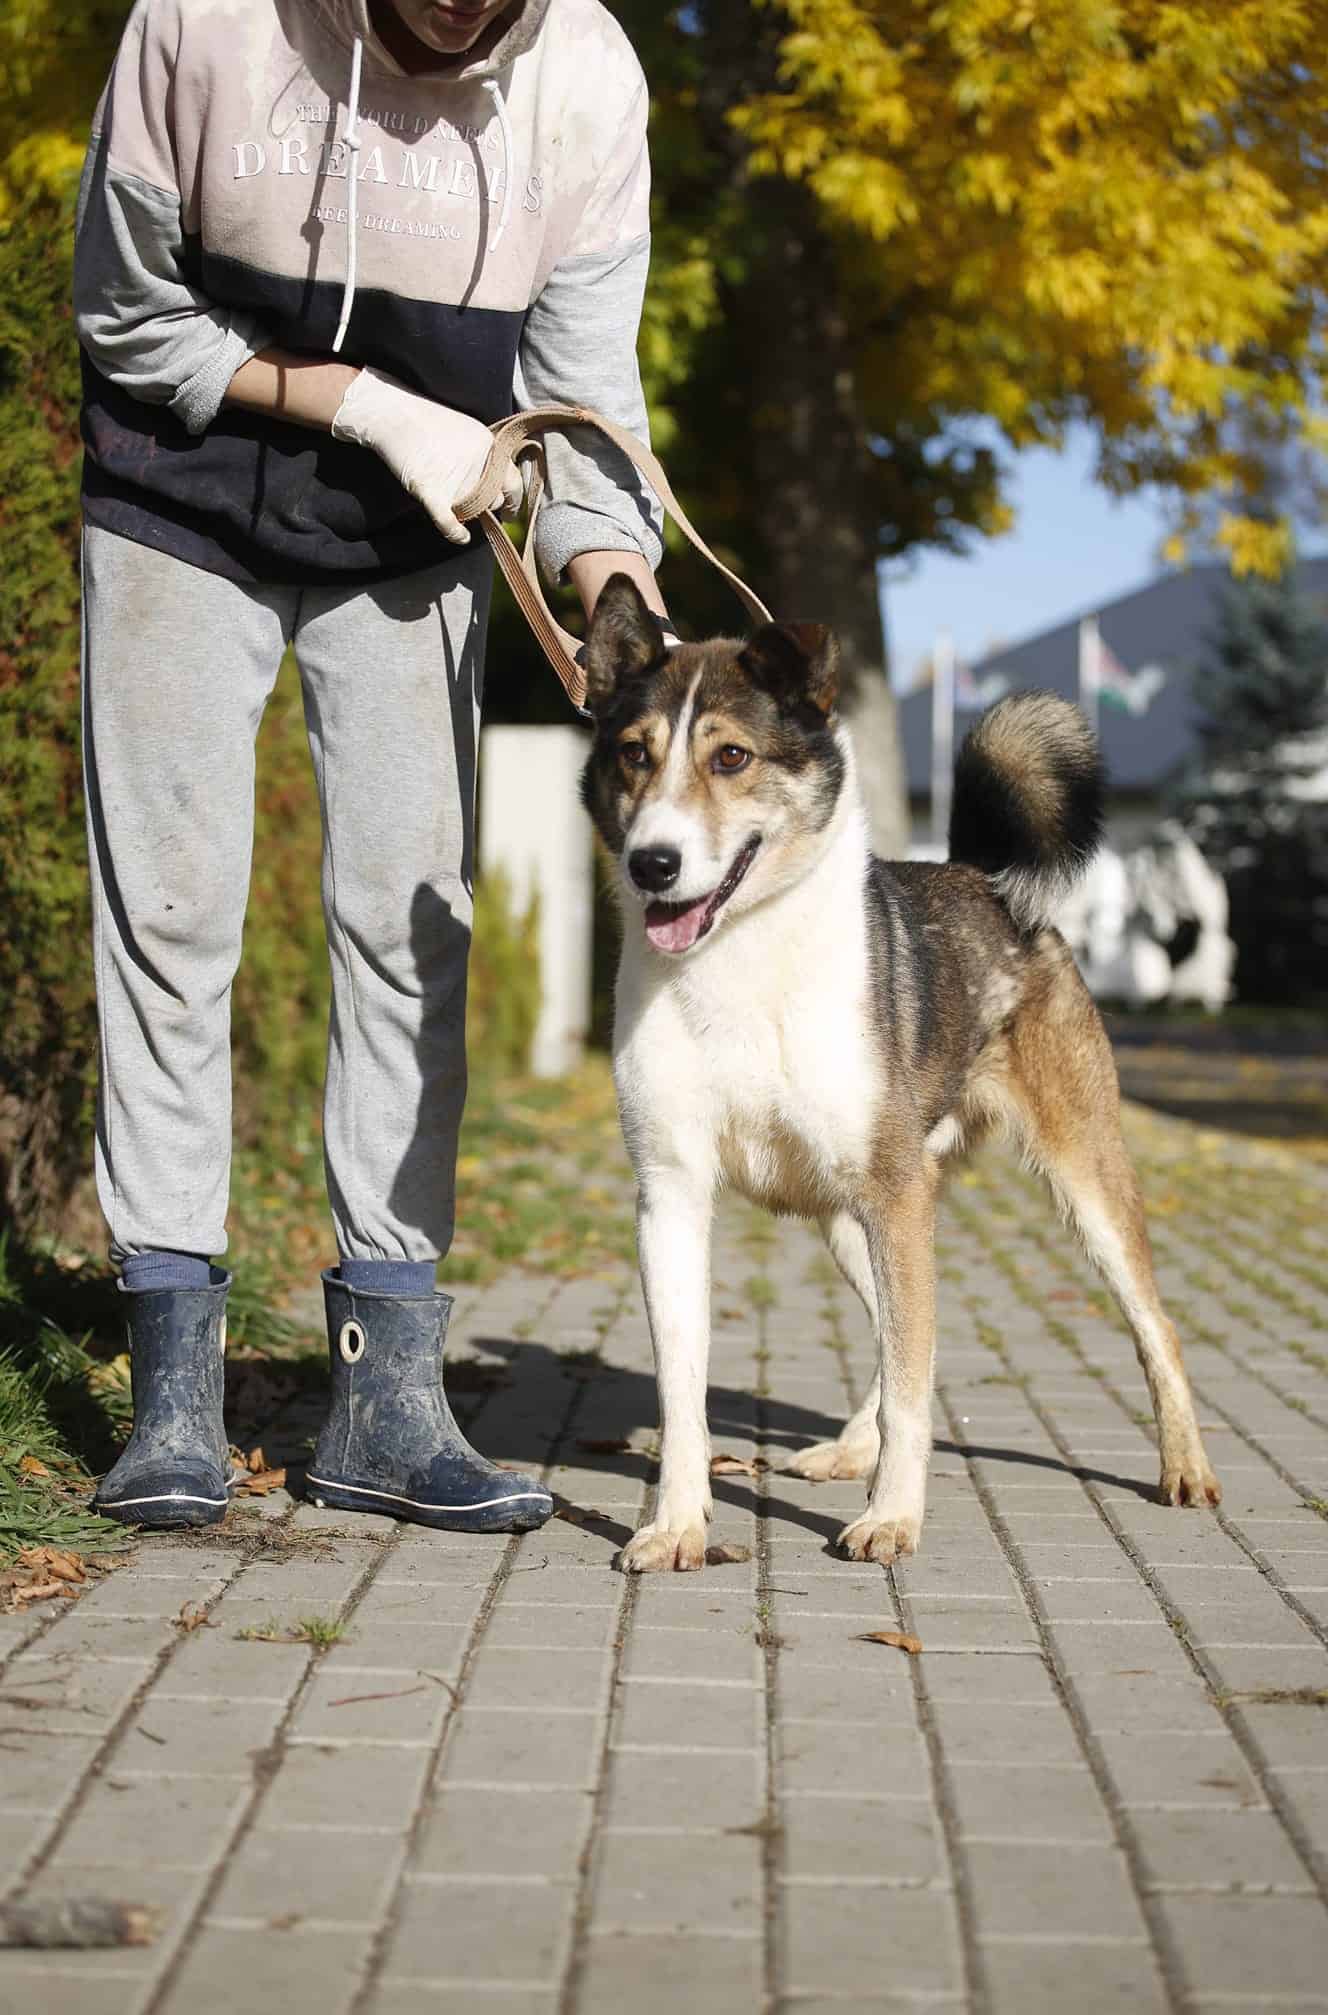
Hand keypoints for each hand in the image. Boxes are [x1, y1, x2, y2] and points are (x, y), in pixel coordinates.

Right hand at [331, 367, 521, 545]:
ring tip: (459, 506)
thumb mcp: (469, 432)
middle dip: (489, 506)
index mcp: (490, 448)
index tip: (511, 511)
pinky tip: (461, 536)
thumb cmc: (428, 420)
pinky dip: (455, 532)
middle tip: (477, 505)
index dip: (515, 500)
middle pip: (495, 500)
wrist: (393, 414)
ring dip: (470, 515)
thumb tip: (494, 482)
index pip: (515, 482)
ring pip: (475, 512)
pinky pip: (448, 521)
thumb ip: (484, 457)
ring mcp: (457, 480)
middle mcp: (478, 466)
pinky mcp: (432, 491)